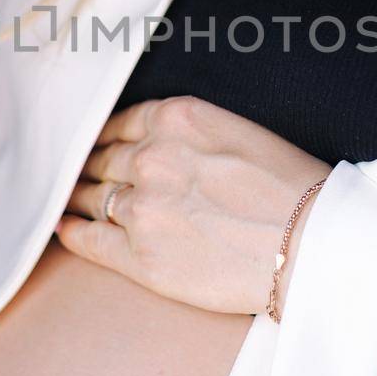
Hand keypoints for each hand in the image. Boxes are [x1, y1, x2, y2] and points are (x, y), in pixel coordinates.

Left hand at [54, 95, 330, 316]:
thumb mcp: (238, 132)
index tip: (94, 146)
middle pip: (103, 160)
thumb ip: (188, 133)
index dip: (103, 137)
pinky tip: (63, 228)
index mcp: (176, 119)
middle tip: (74, 173)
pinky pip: (89, 240)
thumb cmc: (293, 190)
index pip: (120, 123)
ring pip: (92, 196)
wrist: (313, 245)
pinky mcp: (140, 256)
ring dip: (79, 197)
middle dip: (89, 167)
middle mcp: (151, 157)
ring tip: (69, 198)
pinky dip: (71, 232)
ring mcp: (142, 207)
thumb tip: (155, 143)